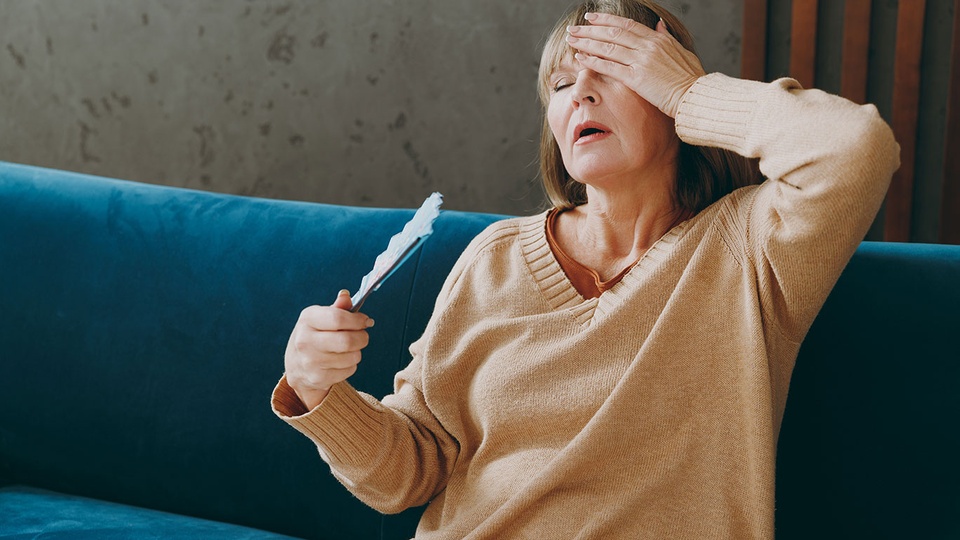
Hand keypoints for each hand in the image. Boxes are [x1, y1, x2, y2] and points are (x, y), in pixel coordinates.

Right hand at [284, 290, 374, 409]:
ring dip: (357, 351)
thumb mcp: (320, 317)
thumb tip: (346, 295)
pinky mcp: (318, 378)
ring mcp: (310, 362)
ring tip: (349, 348)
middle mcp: (305, 341)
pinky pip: (349, 370)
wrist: (296, 366)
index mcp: (307, 319)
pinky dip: (351, 365)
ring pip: (352, 356)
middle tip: (362, 335)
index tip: (365, 321)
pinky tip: (341, 361)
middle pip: (347, 340)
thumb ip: (337, 307)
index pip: (338, 318)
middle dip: (362, 337)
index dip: (357, 320)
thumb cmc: (314, 335)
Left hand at [565, 12, 704, 117]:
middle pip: (613, 33)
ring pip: (608, 47)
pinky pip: (610, 67)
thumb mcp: (681, 52)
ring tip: (571, 40)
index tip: (591, 18)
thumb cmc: (691, 79)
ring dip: (587, 42)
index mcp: (658, 39)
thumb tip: (659, 25)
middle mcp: (648, 46)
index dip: (606, 20)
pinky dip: (593, 61)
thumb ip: (667, 38)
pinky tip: (580, 58)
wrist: (696, 96)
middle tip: (573, 29)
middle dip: (590, 30)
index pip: (627, 24)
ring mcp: (641, 61)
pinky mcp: (637, 78)